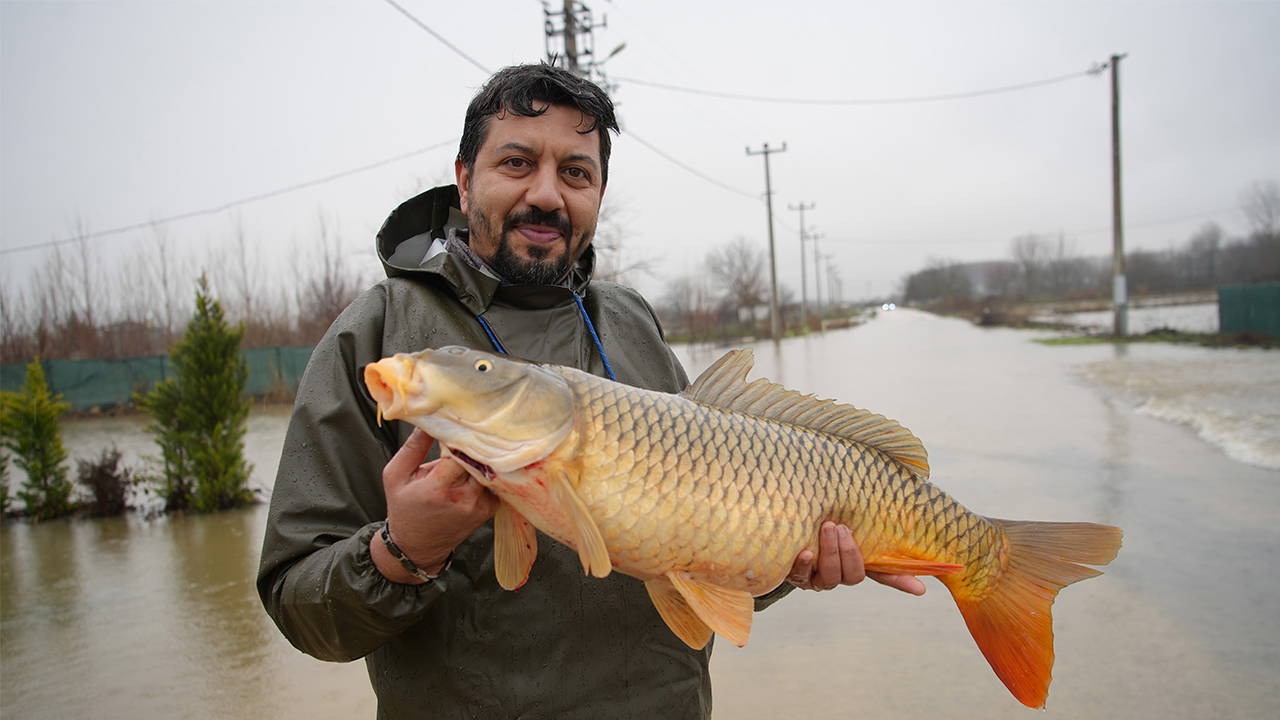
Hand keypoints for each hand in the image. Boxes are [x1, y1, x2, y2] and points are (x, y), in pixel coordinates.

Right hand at [370, 428, 498, 583]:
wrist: (417, 545)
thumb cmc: (403, 507)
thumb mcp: (395, 475)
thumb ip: (413, 447)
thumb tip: (429, 419)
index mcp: (437, 488)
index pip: (459, 451)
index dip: (457, 438)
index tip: (452, 430)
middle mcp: (463, 498)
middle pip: (478, 458)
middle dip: (471, 447)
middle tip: (465, 436)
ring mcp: (479, 505)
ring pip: (488, 469)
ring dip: (479, 459)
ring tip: (468, 453)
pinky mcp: (489, 509)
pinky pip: (493, 481)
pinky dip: (485, 473)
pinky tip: (473, 470)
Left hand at [787, 521, 925, 595]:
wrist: (778, 522)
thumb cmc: (814, 515)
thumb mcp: (840, 513)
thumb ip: (861, 509)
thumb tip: (897, 482)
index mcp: (857, 560)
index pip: (885, 574)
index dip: (902, 581)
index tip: (920, 588)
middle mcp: (840, 573)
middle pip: (854, 575)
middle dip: (849, 552)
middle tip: (842, 526)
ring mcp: (818, 578)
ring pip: (831, 578)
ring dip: (831, 553)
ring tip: (827, 527)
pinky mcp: (796, 577)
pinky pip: (802, 577)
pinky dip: (805, 565)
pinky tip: (806, 552)